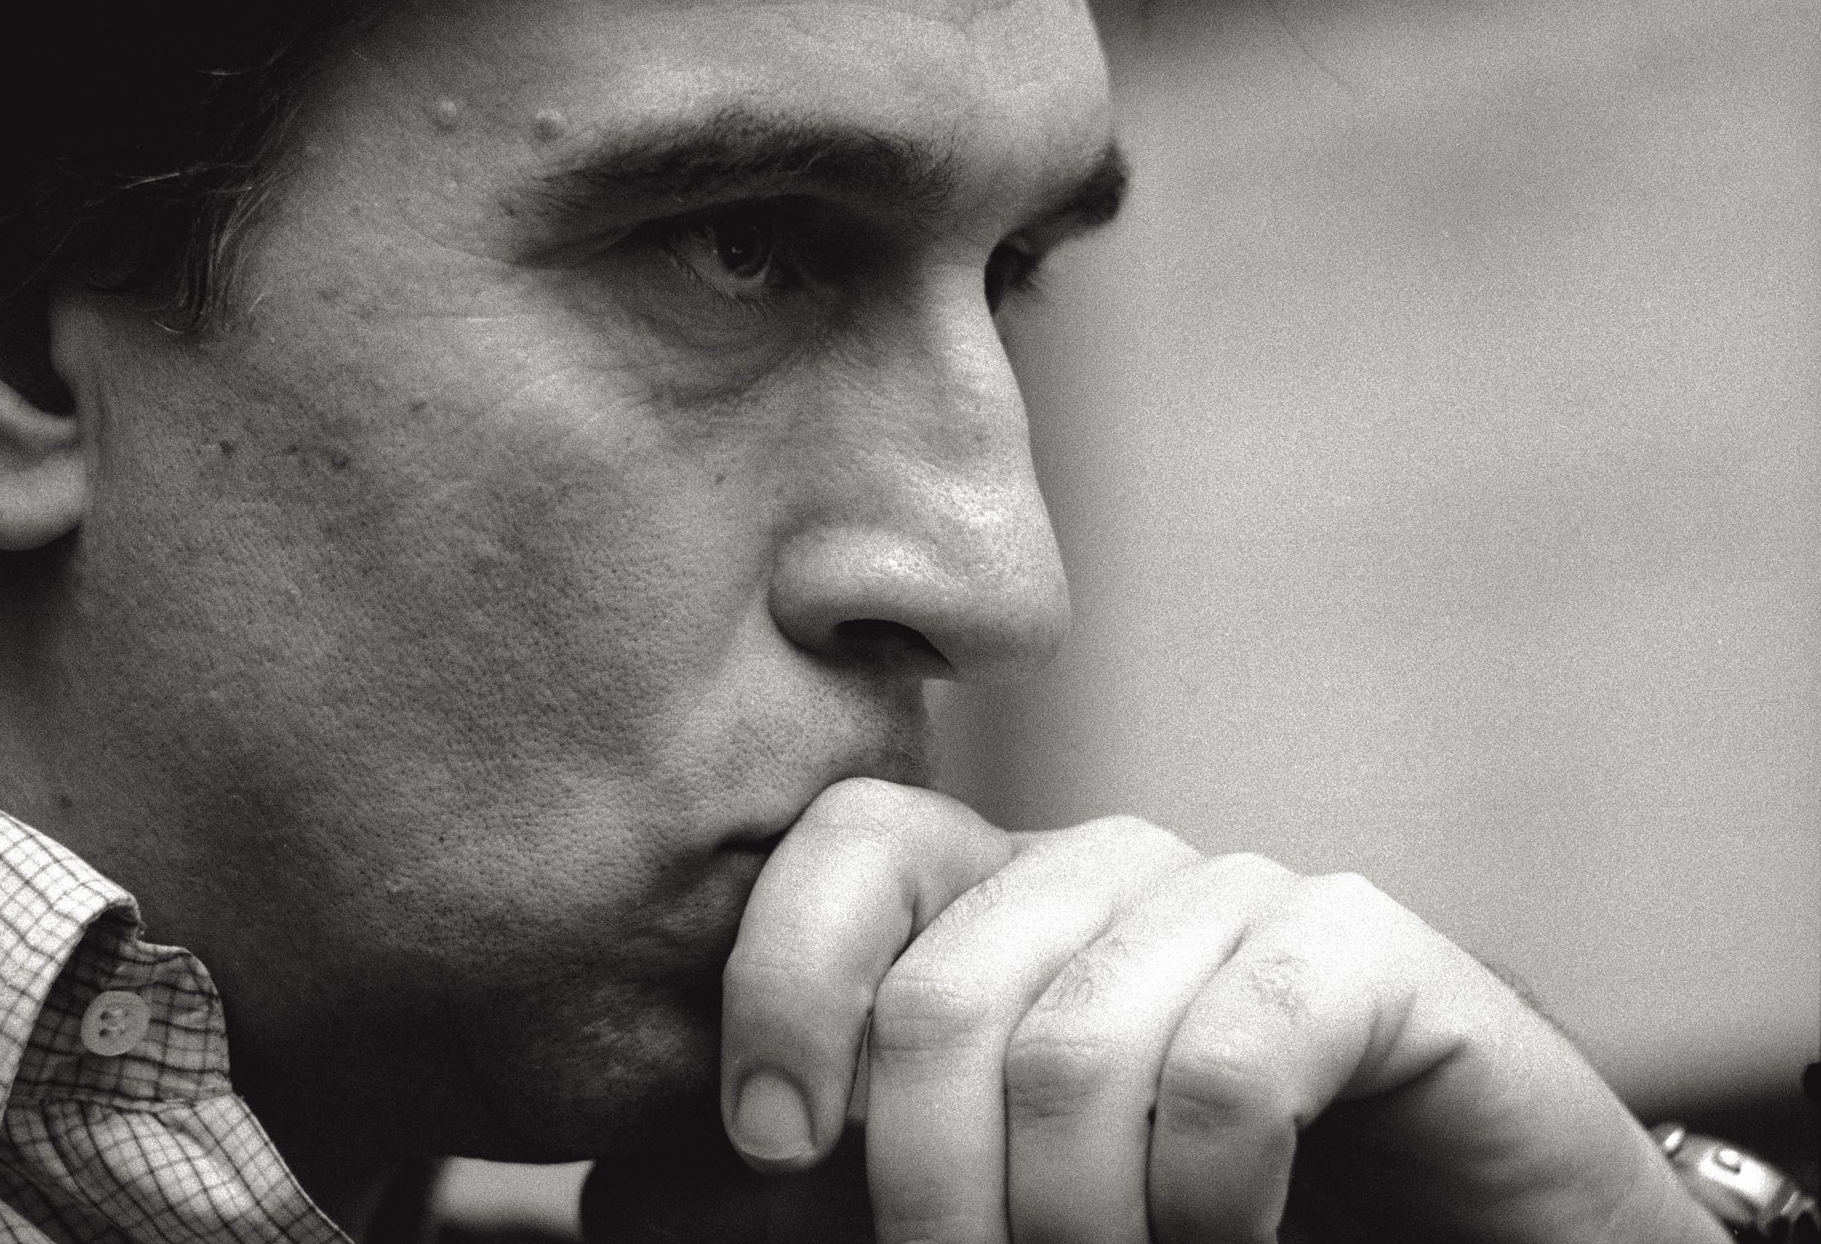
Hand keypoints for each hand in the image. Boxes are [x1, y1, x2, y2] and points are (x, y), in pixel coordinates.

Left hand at [708, 778, 1724, 1243]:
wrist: (1430, 1234)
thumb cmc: (1172, 1226)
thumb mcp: (966, 1213)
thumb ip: (805, 1196)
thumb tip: (619, 1193)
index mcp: (987, 912)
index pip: (842, 846)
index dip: (779, 984)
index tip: (769, 1145)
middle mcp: (1099, 878)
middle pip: (942, 986)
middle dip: (926, 1193)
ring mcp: (1235, 898)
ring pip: (1074, 1039)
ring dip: (1068, 1227)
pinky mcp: (1363, 950)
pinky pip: (1235, 1052)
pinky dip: (1204, 1195)